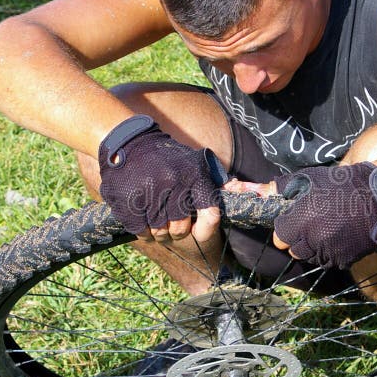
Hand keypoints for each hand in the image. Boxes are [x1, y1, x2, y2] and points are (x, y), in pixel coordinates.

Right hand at [98, 115, 220, 241]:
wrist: (131, 143)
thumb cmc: (169, 159)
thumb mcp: (197, 164)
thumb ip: (220, 182)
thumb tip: (247, 191)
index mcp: (195, 175)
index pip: (210, 215)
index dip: (205, 231)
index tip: (198, 233)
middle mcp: (174, 182)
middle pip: (180, 229)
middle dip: (177, 232)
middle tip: (172, 225)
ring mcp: (149, 190)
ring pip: (159, 232)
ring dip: (159, 233)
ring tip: (157, 222)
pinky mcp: (128, 199)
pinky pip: (140, 231)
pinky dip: (142, 232)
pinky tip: (143, 223)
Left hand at [271, 162, 376, 268]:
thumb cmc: (341, 183)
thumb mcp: (308, 179)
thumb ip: (281, 188)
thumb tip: (259, 191)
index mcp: (299, 221)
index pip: (279, 238)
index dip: (286, 228)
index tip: (296, 219)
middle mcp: (312, 241)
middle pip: (294, 250)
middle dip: (298, 239)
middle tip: (313, 223)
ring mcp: (330, 253)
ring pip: (311, 257)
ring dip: (314, 247)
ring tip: (328, 227)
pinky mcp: (345, 260)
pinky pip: (330, 261)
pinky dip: (332, 252)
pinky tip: (340, 235)